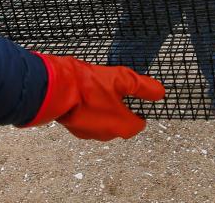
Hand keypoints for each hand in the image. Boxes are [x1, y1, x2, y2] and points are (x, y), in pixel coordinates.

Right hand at [22, 53, 164, 140]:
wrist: (55, 89)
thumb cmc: (87, 86)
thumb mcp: (122, 79)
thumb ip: (143, 86)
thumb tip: (159, 92)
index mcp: (122, 125)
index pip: (139, 124)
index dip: (139, 110)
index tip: (135, 98)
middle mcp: (107, 134)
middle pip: (121, 123)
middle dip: (120, 109)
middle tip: (115, 90)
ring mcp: (89, 133)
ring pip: (103, 122)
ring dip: (103, 109)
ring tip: (98, 90)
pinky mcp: (74, 128)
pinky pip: (88, 121)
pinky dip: (89, 111)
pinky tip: (85, 96)